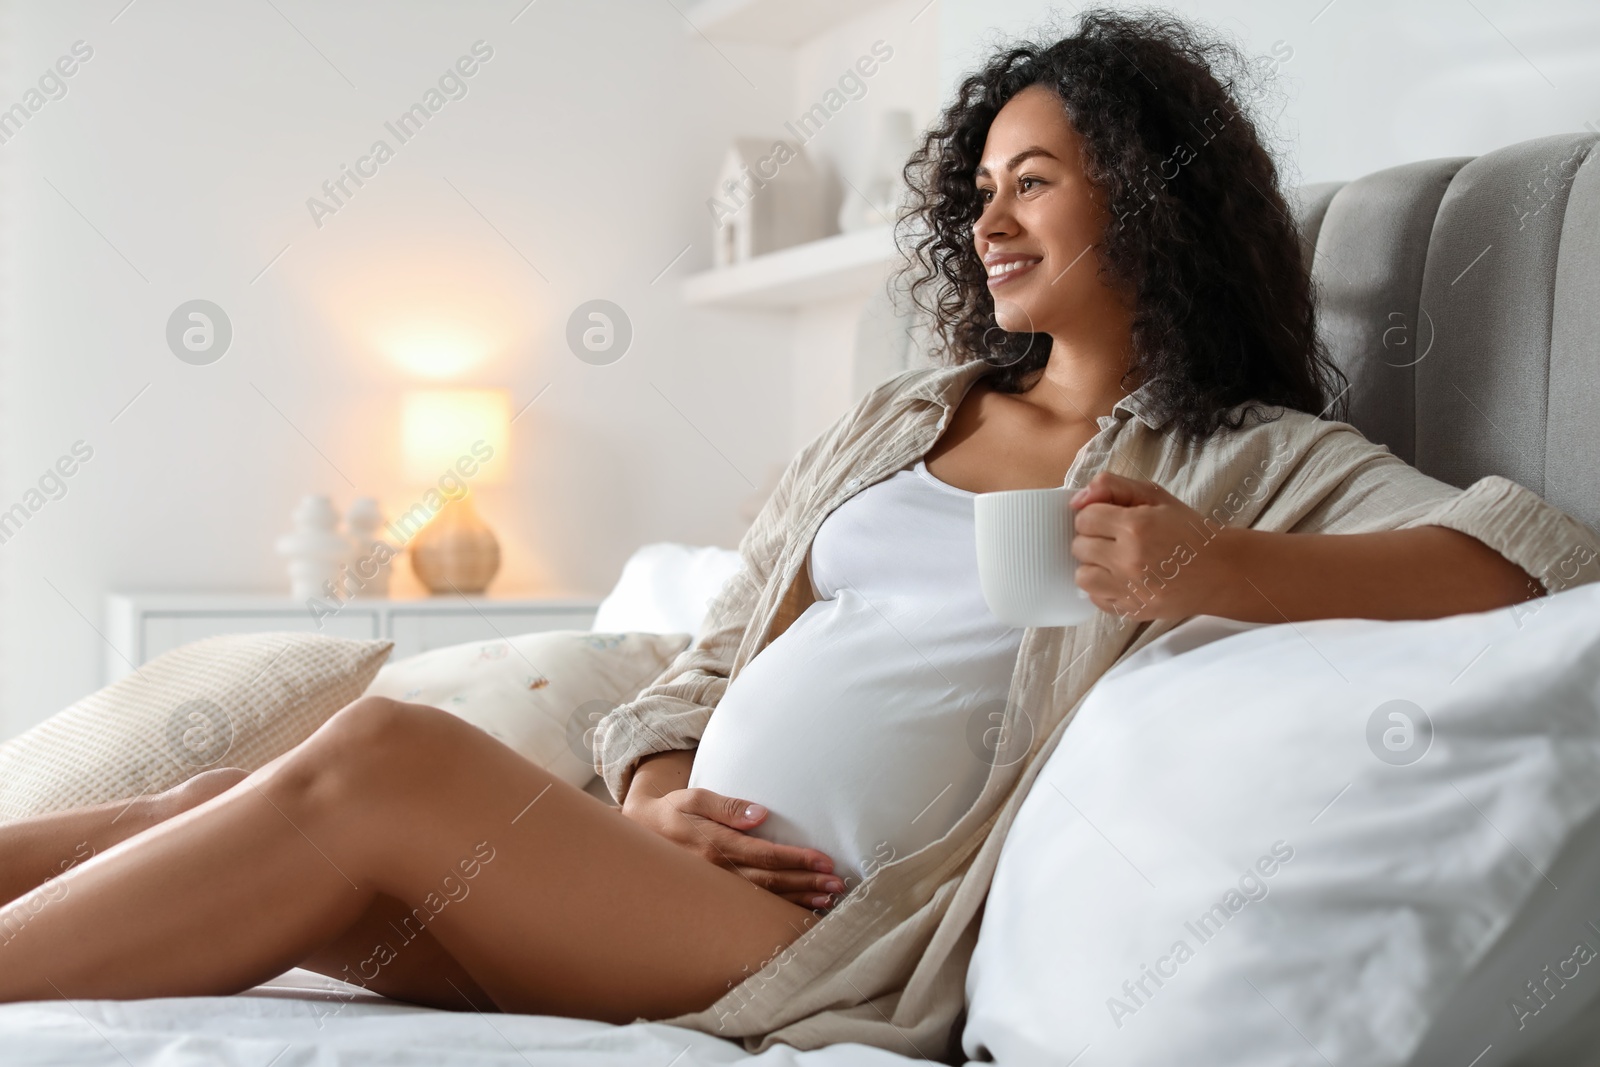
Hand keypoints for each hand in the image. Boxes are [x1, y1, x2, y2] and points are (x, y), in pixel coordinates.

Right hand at [622, 787, 845, 909]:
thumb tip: (761, 815)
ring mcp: (716, 889)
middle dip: (806, 883)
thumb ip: (727, 806)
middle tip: (837, 885)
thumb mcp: (693, 799)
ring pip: (763, 899)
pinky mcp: (716, 896)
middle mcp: (717, 872)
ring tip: (828, 900)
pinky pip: (751, 906)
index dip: (796, 859)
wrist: (639, 837)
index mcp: (714, 845)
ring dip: (798, 899)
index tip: (824, 860)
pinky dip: (778, 909)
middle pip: (770, 882)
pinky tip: (801, 910)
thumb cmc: (671, 813)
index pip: (764, 855)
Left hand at [1069, 471, 1235, 620]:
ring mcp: (1130, 589)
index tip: (1110, 519)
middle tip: (1115, 539)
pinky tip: (1121, 579)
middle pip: (1079, 546)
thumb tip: (1076, 501)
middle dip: (1093, 539)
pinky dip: (1103, 588)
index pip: (1084, 518)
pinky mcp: (1133, 610)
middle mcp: (1129, 560)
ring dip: (1093, 566)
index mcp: (1136, 526)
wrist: (1220, 570)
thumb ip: (1112, 486)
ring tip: (1113, 560)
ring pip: (1082, 576)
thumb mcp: (1155, 496)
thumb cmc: (1187, 530)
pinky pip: (1096, 599)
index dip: (1095, 515)